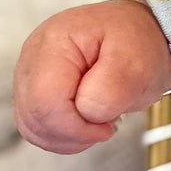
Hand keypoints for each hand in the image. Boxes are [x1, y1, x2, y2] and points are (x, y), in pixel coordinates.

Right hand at [14, 0, 170, 153]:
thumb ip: (112, 89)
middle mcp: (33, 57)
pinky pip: (37, 127)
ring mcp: (30, 75)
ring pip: (32, 127)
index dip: (76, 126)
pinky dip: (63, 135)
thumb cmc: (138, 41)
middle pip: (34, 116)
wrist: (140, 33)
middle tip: (106, 122)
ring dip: (68, 136)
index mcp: (55, 42)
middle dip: (74, 132)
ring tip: (98, 119)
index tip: (107, 126)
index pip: (45, 101)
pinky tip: (85, 123)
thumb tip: (86, 112)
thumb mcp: (138, 60)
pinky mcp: (34, 92)